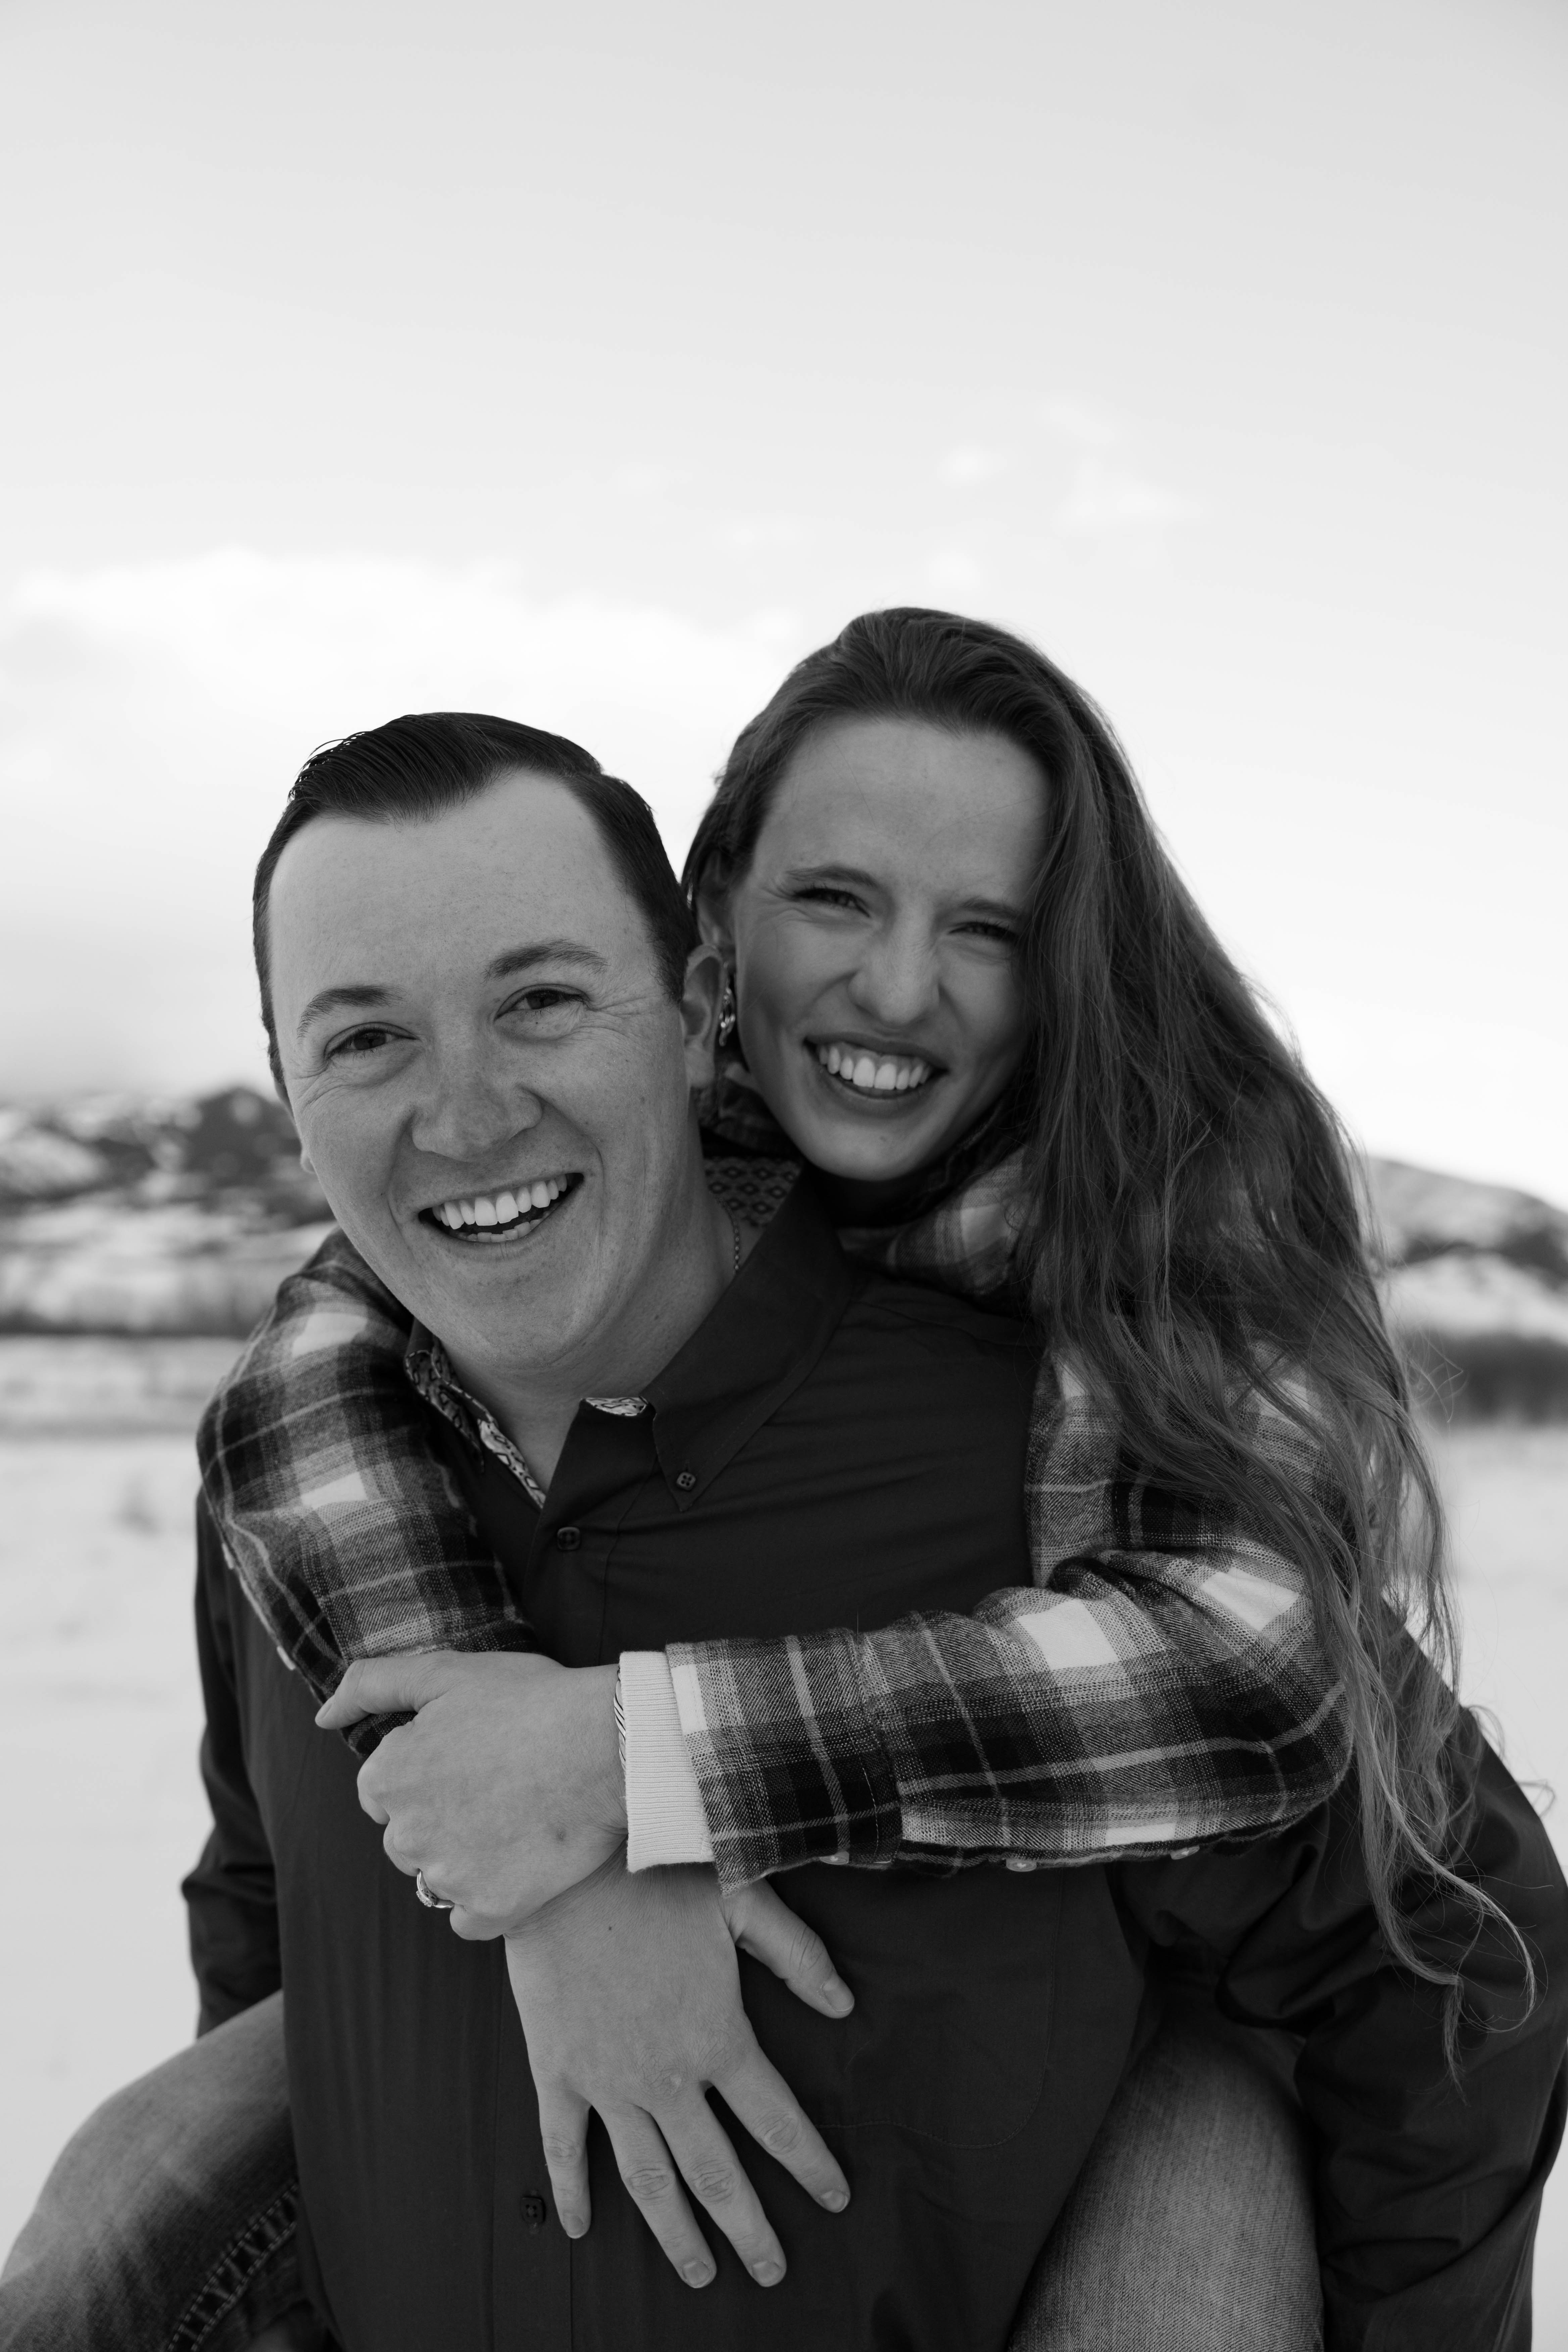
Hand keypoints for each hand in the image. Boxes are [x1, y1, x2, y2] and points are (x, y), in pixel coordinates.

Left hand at [316, 1651, 624, 1932]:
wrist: (608, 1746)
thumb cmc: (531, 1701)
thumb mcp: (446, 1672)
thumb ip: (372, 1685)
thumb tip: (322, 1716)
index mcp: (389, 1778)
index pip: (384, 1792)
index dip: (428, 1771)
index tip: (471, 1757)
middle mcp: (406, 1836)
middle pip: (408, 1839)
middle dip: (442, 1817)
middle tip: (500, 1786)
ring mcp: (448, 1878)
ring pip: (440, 1878)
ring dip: (468, 1858)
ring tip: (518, 1819)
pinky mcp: (489, 1910)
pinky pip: (469, 1919)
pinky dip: (490, 1900)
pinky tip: (522, 1862)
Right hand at [506, 1862, 852, 2288]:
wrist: (568, 1861)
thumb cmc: (660, 1873)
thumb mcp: (744, 1900)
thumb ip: (797, 1955)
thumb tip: (845, 2006)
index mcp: (718, 2036)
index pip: (777, 2119)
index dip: (810, 2163)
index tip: (835, 2199)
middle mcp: (667, 2076)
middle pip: (716, 2172)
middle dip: (748, 2228)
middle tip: (772, 2271)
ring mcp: (608, 2080)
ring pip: (649, 2178)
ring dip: (676, 2233)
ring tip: (700, 2275)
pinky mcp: (559, 2069)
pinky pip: (564, 2145)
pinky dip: (572, 2191)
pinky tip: (581, 2230)